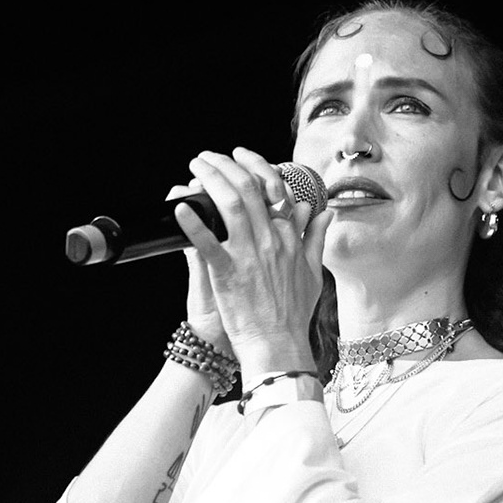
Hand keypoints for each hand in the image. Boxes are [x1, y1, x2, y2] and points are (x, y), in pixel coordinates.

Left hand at [172, 147, 327, 374]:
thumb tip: (322, 213)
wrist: (279, 345)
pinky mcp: (228, 273)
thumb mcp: (312, 273)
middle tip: (208, 156)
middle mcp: (270, 241)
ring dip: (210, 179)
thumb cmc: (292, 315)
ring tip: (195, 168)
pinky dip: (192, 222)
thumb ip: (315, 239)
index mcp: (288, 239)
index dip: (256, 166)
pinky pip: (207, 242)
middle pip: (250, 188)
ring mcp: (249, 256)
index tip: (241, 156)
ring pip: (231, 203)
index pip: (275, 190)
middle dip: (226, 164)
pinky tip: (180, 207)